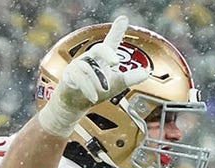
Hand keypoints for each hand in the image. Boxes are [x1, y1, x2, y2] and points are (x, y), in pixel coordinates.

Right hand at [36, 16, 150, 137]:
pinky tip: (93, 96)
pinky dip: (88, 88)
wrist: (76, 102)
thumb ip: (130, 78)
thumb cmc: (97, 90)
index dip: (117, 31)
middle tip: (116, 62)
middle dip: (108, 54)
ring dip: (98, 81)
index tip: (124, 18)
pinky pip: (79, 78)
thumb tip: (146, 72)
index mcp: (102, 58)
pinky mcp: (69, 74)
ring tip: (102, 91)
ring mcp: (78, 65)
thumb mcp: (117, 84)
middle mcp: (90, 58)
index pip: (111, 42)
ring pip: (90, 68)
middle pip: (100, 49)